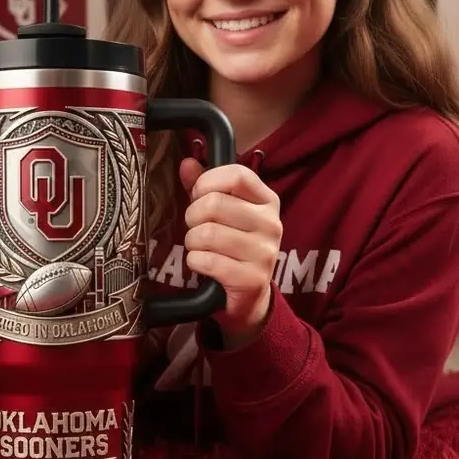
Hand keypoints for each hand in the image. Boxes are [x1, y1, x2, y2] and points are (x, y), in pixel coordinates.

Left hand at [180, 158, 282, 335]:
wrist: (248, 296)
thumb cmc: (231, 246)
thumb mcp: (222, 213)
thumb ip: (204, 186)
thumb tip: (187, 163)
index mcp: (267, 200)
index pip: (237, 175)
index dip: (207, 181)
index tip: (198, 195)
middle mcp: (272, 223)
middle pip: (215, 204)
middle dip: (192, 217)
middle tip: (195, 227)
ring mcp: (265, 252)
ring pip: (207, 233)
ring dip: (192, 242)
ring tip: (200, 247)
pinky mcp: (252, 279)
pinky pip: (207, 261)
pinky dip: (195, 262)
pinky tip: (202, 264)